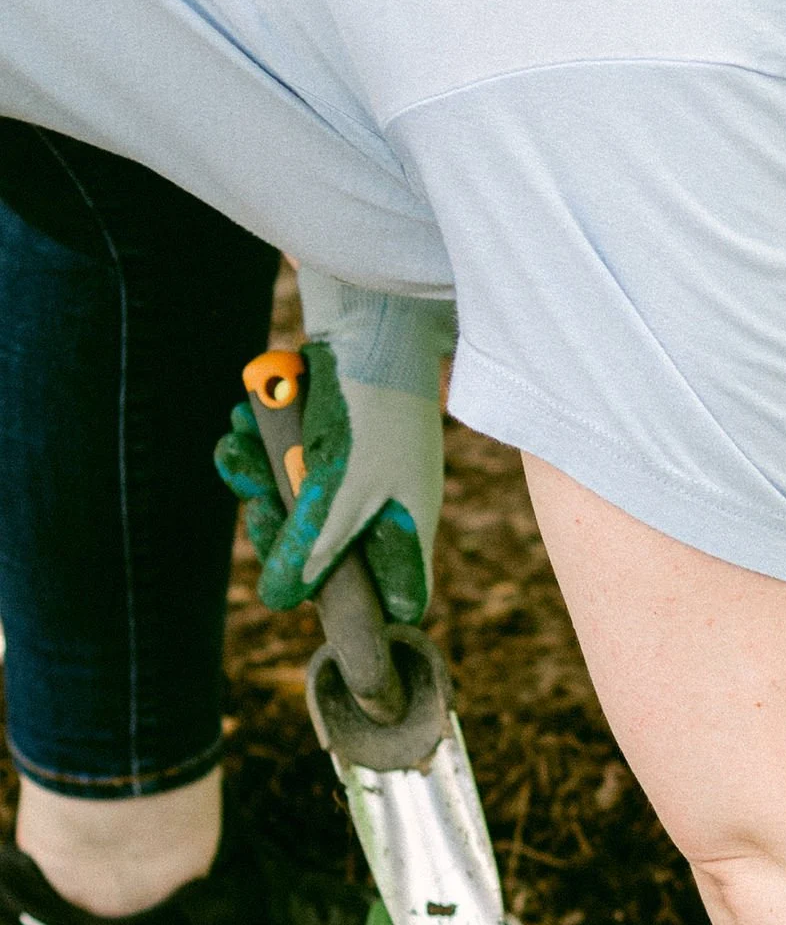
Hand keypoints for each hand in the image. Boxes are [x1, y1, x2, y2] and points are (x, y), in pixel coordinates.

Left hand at [215, 274, 453, 621]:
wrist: (366, 316)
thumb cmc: (372, 403)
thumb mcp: (341, 484)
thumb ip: (312, 543)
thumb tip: (281, 599)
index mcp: (406, 524)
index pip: (396, 596)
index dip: (360, 608)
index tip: (312, 598)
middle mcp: (382, 504)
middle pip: (326, 554)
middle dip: (281, 527)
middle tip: (258, 506)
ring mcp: (353, 472)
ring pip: (296, 505)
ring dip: (258, 478)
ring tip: (240, 448)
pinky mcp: (324, 439)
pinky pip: (282, 462)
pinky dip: (257, 447)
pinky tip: (240, 427)